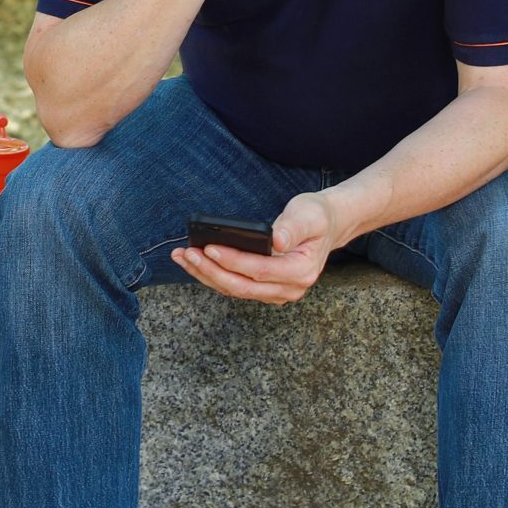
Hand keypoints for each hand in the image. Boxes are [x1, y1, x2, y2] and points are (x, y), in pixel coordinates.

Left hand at [171, 190, 339, 305]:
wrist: (326, 226)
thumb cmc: (316, 217)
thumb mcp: (310, 215)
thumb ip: (293, 227)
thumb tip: (277, 240)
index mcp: (301, 271)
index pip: (260, 270)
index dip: (233, 260)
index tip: (209, 247)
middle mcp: (289, 288)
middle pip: (242, 286)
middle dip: (211, 271)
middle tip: (187, 254)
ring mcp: (276, 292)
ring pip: (234, 289)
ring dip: (206, 275)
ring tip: (182, 257)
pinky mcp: (263, 289)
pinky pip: (234, 286)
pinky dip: (212, 275)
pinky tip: (193, 262)